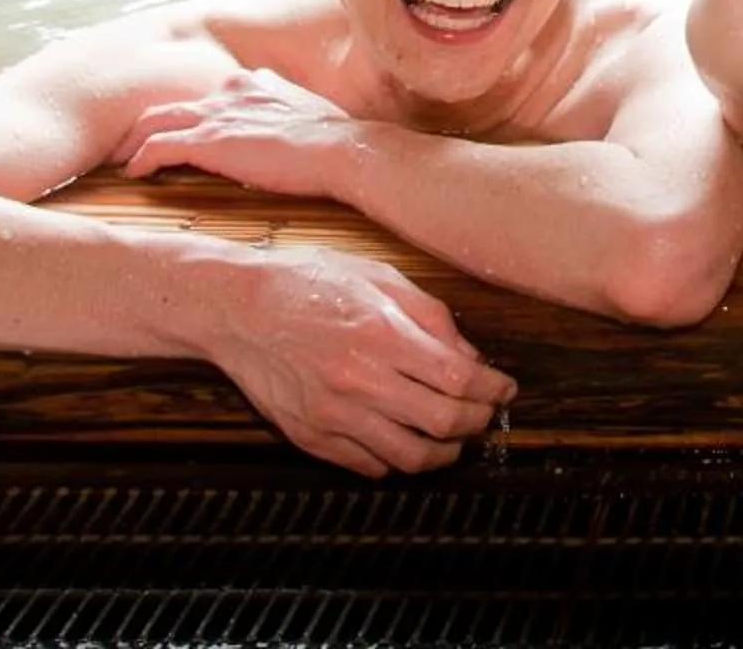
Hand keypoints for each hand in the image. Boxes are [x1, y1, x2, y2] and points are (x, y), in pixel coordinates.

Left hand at [118, 69, 358, 196]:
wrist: (342, 150)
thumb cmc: (334, 141)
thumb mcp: (306, 115)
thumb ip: (285, 112)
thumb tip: (287, 122)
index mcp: (252, 82)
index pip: (204, 96)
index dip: (184, 115)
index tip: (173, 131)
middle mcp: (230, 89)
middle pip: (170, 103)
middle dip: (144, 124)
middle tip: (126, 144)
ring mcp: (218, 113)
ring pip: (155, 121)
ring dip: (133, 142)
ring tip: (119, 160)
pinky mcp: (210, 140)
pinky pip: (159, 147)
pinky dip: (141, 160)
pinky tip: (133, 175)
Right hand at [204, 247, 516, 476]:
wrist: (236, 308)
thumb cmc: (309, 282)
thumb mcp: (379, 277)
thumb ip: (431, 318)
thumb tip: (471, 358)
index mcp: (382, 336)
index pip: (460, 381)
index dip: (494, 391)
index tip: (505, 390)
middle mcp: (359, 382)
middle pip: (443, 423)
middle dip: (478, 423)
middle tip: (487, 414)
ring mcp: (332, 416)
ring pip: (410, 457)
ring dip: (445, 452)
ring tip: (455, 437)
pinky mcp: (309, 437)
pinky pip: (369, 465)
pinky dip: (398, 460)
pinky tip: (407, 440)